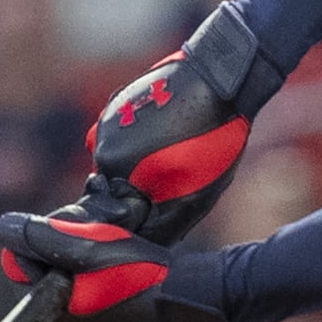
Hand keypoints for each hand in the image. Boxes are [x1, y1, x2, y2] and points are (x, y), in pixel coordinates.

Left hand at [0, 211, 239, 321]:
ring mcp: (83, 316)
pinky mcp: (104, 308)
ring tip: (111, 245)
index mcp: (48, 315)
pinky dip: (98, 256)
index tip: (76, 237)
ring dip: (82, 245)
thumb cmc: (135, 274)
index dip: (43, 240)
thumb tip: (3, 227)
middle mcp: (61, 321)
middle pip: (42, 262)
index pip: (20, 262)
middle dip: (62, 241)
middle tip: (96, 238)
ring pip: (66, 263)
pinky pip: (87, 271)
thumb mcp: (84, 247)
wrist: (185, 294)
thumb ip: (39, 236)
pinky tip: (120, 252)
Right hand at [77, 4, 277, 244]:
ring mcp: (105, 125)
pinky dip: (137, 142)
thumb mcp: (197, 193)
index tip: (170, 204)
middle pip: (117, 189)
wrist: (218, 77)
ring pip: (118, 164)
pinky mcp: (113, 106)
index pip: (120, 214)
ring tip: (173, 148)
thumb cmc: (215, 137)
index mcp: (120, 171)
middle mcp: (103, 149)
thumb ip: (164, 221)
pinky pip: (119, 139)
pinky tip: (165, 130)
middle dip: (142, 190)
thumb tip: (143, 243)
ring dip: (140, 165)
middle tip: (177, 174)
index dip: (146, 215)